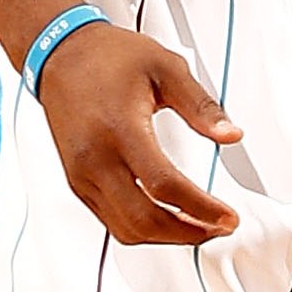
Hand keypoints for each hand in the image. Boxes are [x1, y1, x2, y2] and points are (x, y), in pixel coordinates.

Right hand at [37, 21, 241, 246]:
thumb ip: (202, 106)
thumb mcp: (166, 68)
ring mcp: (82, 174)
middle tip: (218, 228)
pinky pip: (110, 220)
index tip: (227, 217)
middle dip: (187, 233)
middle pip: (144, 219)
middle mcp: (95, 158)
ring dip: (166, 237)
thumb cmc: (108, 56)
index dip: (201, 209)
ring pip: (126, 229)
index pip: (164, 186)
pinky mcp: (76, 182)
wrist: (60, 54)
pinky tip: (167, 219)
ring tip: (198, 226)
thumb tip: (231, 136)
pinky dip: (142, 229)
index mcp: (120, 128)